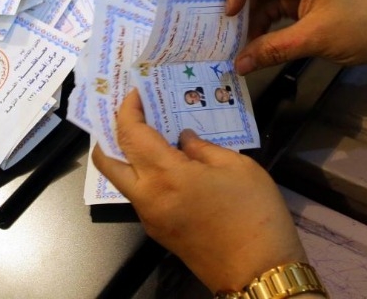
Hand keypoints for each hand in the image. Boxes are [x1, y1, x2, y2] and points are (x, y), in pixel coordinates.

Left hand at [92, 90, 306, 292]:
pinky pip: (139, 196)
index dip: (128, 109)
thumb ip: (203, 147)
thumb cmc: (254, 215)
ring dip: (125, 156)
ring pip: (120, 180)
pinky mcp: (158, 231)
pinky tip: (166, 166)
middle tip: (128, 115)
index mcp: (165, 175)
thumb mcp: (238, 167)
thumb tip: (184, 138)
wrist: (259, 273)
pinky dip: (142, 175)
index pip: (131, 133)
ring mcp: (149, 217)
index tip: (135, 93)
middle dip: (110, 133)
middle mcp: (147, 196)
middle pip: (106, 161)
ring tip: (148, 136)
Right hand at [217, 0, 366, 74]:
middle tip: (215, 19)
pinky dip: (254, 24)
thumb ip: (274, 49)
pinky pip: (266, 8)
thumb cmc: (362, 29)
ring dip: (242, 14)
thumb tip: (238, 65)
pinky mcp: (295, 3)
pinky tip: (245, 43)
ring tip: (228, 36)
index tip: (227, 11)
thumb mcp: (316, 39)